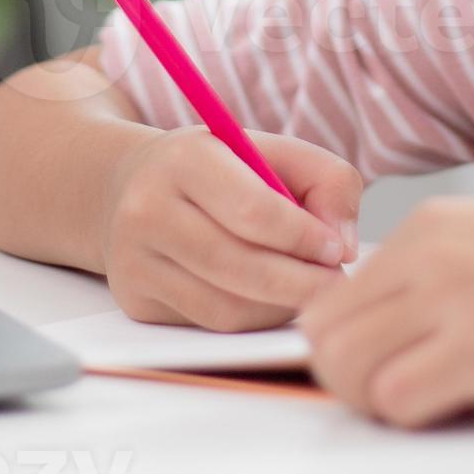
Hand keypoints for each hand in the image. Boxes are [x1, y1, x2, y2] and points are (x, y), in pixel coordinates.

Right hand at [99, 128, 359, 331]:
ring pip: (226, 306)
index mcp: (184, 159)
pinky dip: (253, 318)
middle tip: (337, 285)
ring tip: (308, 291)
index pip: (253, 211)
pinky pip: (210, 322)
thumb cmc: (216, 169)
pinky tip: (272, 300)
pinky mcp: (136, 299)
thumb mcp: (270, 150)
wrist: (129, 186)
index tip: (338, 249)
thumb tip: (344, 245)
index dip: (304, 238)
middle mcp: (148, 208)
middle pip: (239, 266)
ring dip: (280, 307)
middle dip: (302, 283)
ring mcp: (134, 259)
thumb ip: (326, 180)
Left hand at [300, 199, 473, 427]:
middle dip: (342, 378)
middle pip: (324, 333)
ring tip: (414, 404)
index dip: (340, 345)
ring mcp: (454, 298)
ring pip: (347, 367)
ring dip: (370, 401)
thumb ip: (429, 270)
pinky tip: (444, 408)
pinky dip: (407, 416)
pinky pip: (398, 396)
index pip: (329, 297)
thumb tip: (375, 323)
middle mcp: (428, 254)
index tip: (371, 366)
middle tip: (384, 396)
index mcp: (426, 226)